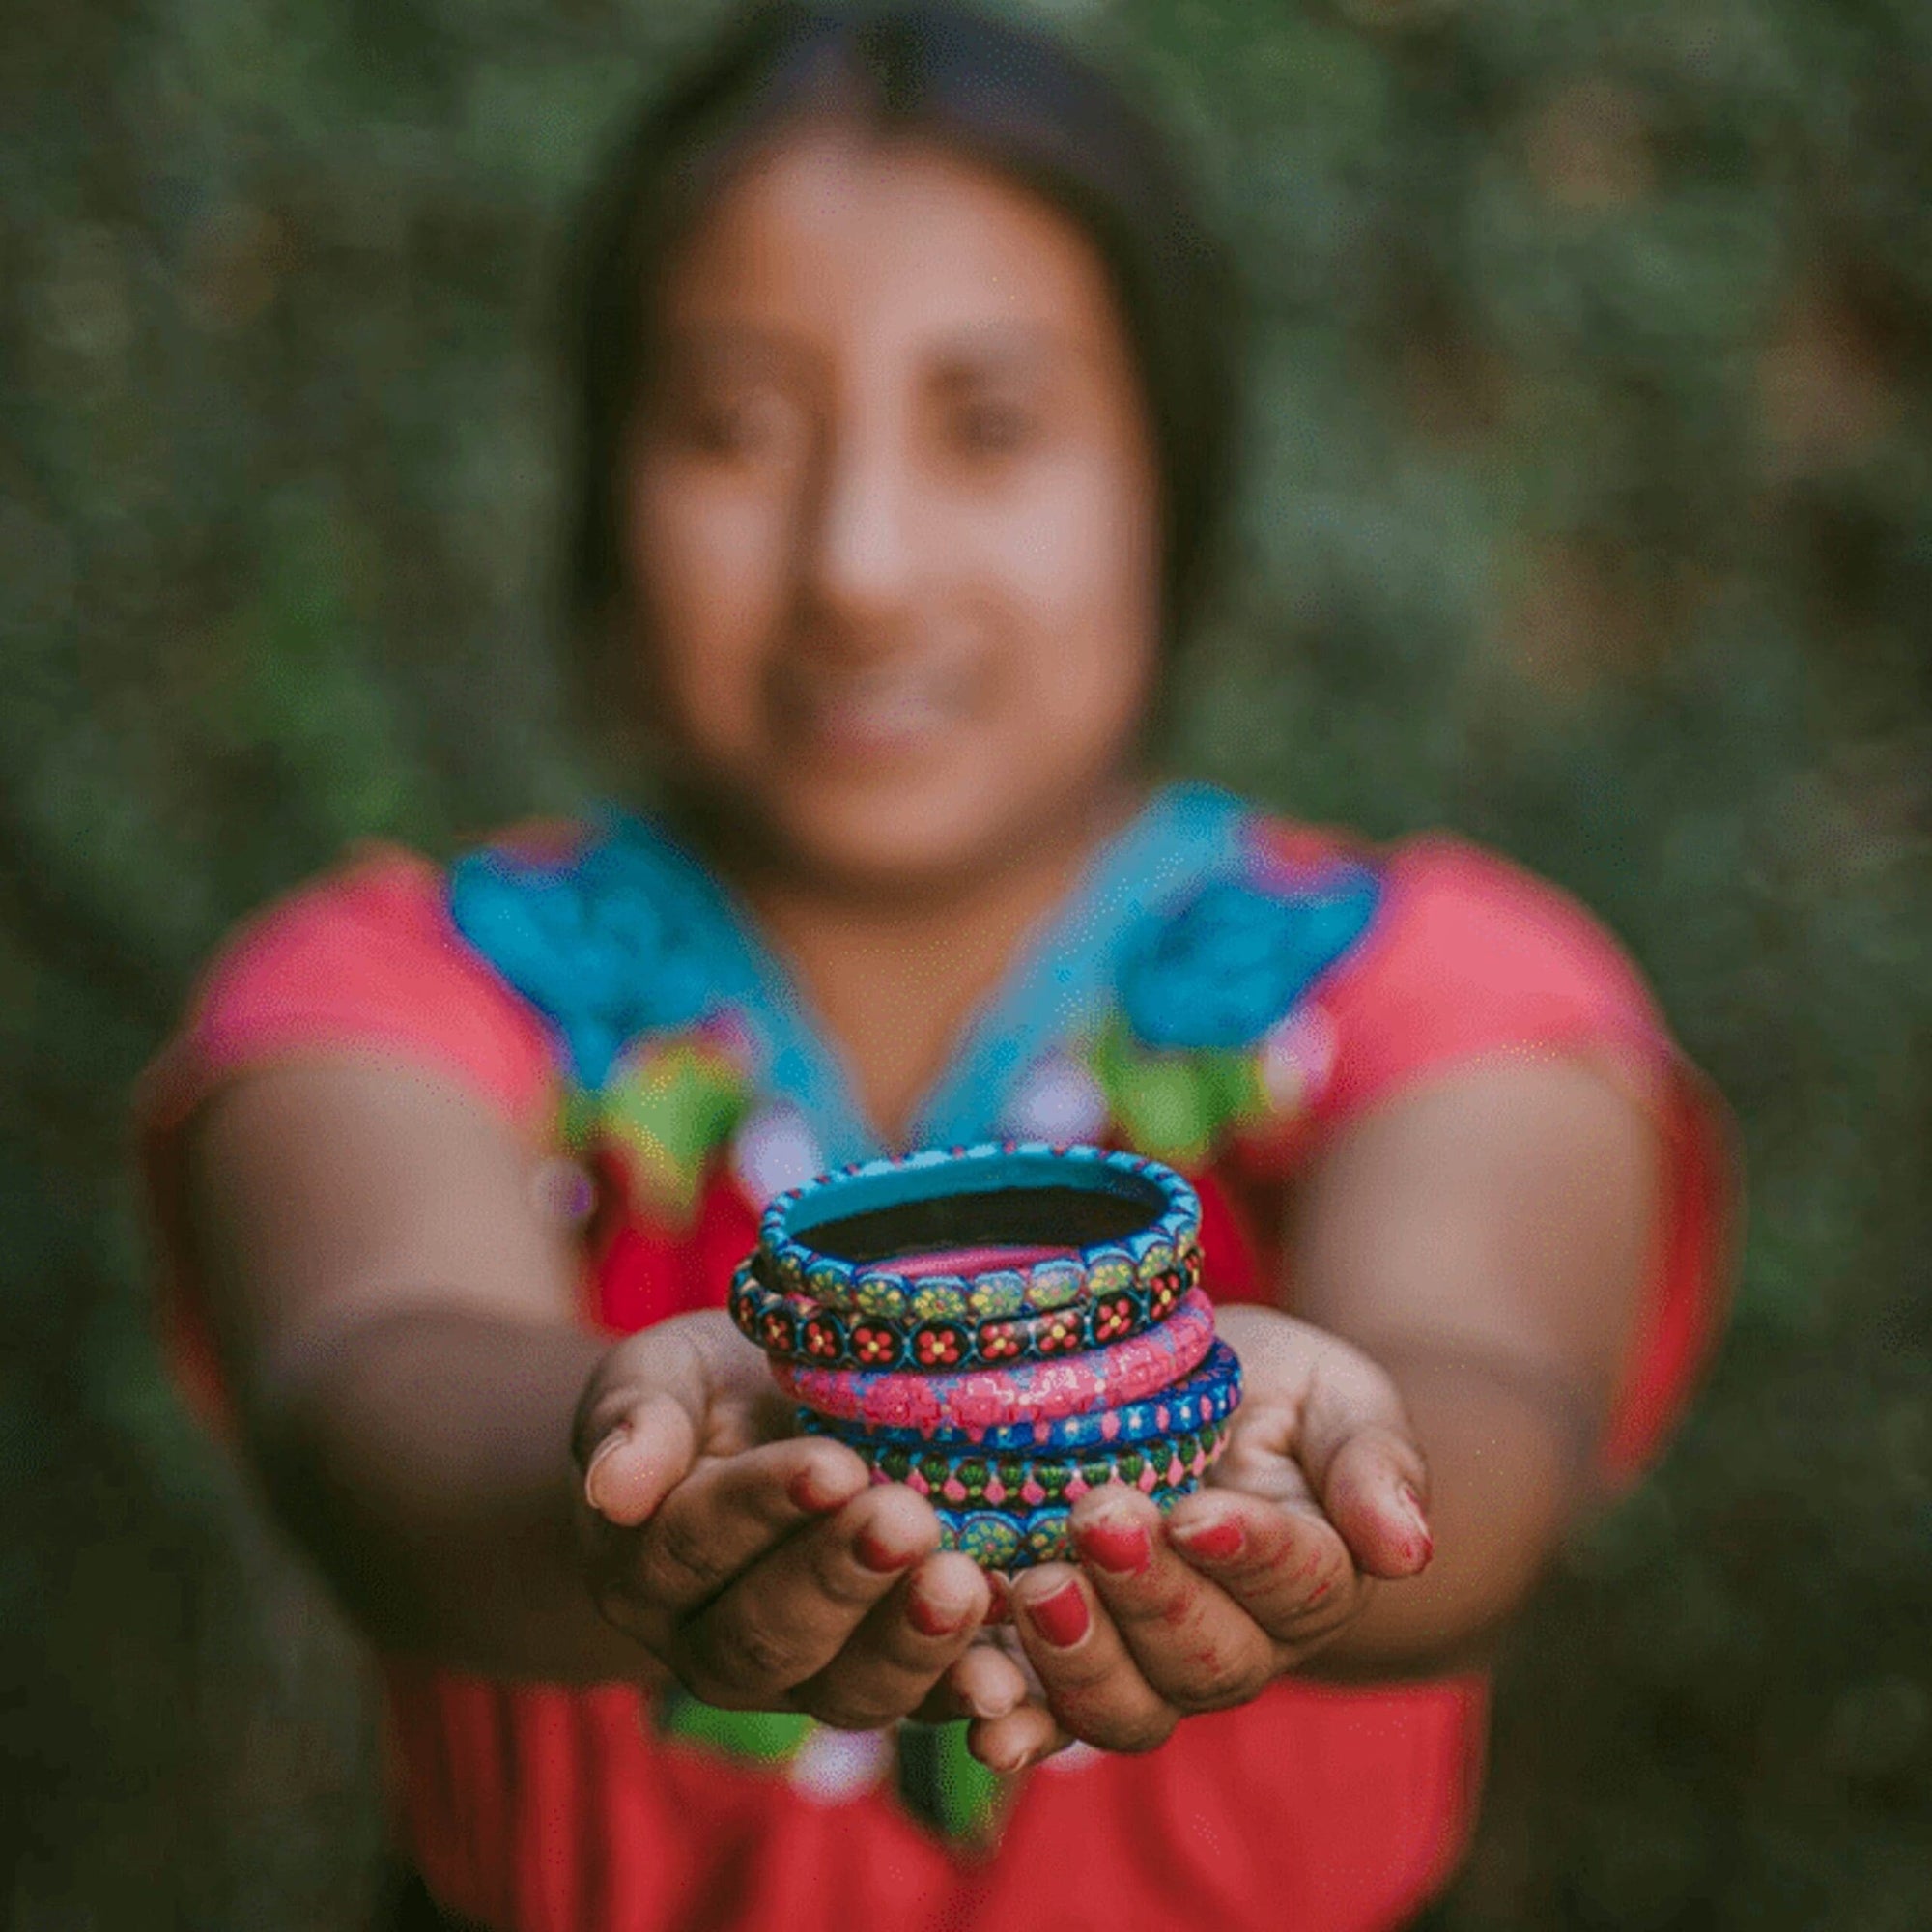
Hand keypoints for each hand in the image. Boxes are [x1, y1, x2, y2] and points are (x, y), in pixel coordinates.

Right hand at [571, 1310, 1031, 1730]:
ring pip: (850, 1690)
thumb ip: (637, 1419)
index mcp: (646, 1564)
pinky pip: (931, 1708)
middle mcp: (713, 1643)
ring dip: (913, 1642)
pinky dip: (977, 1699)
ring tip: (966, 1586)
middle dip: (843, 1578)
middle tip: (906, 1520)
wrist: (761, 1429)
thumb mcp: (660, 1375)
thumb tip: (614, 1485)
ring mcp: (806, 1678)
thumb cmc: (708, 1391)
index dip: (762, 1508)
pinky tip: (1016, 1681)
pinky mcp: (890, 1684)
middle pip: (769, 1633)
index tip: (830, 1464)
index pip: (694, 1544)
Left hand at [960, 1304, 1431, 1767]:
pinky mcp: (1068, 1665)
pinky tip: (982, 1715)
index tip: (1196, 1512)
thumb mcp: (1336, 1395)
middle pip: (1208, 1655)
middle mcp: (1242, 1644)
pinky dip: (1016, 1723)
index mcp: (1318, 1575)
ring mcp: (1152, 1668)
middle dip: (1150, 1594)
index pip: (1298, 1581)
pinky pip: (1048, 1718)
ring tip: (1036, 1589)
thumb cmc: (1280, 1393)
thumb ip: (1375, 1462)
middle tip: (1096, 1518)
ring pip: (1131, 1706)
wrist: (1206, 1407)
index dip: (1246, 1552)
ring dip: (1080, 1660)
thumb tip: (1409, 1550)